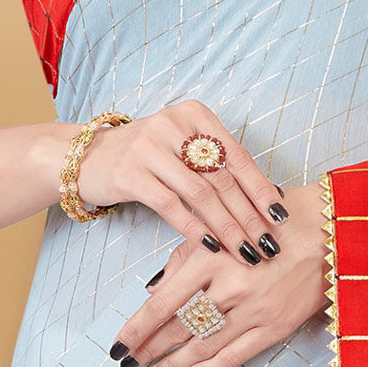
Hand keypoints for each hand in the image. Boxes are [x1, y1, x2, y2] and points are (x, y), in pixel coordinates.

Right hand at [76, 99, 288, 267]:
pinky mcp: (130, 173)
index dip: (261, 188)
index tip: (280, 215)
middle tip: (267, 242)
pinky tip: (213, 247)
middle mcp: (173, 124)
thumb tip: (268, 198)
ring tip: (246, 251)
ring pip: (200, 194)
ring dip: (227, 227)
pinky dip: (195, 229)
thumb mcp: (183, 150)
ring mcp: (150, 147)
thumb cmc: (146, 157)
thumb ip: (218, 166)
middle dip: (249, 215)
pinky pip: (172, 206)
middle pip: (222, 177)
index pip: (238, 155)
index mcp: (195, 115)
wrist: (87, 157)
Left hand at [108, 181, 329, 366]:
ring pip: (202, 347)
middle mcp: (230, 287)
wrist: (329, 231)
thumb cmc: (270, 222)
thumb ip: (185, 257)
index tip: (117, 346)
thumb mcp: (222, 227)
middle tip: (126, 364)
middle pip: (178, 328)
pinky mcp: (274, 327)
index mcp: (212, 257)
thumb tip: (153, 291)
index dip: (136, 329)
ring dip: (172, 365)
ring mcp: (253, 311)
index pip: (163, 303)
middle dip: (148, 350)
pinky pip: (233, 357)